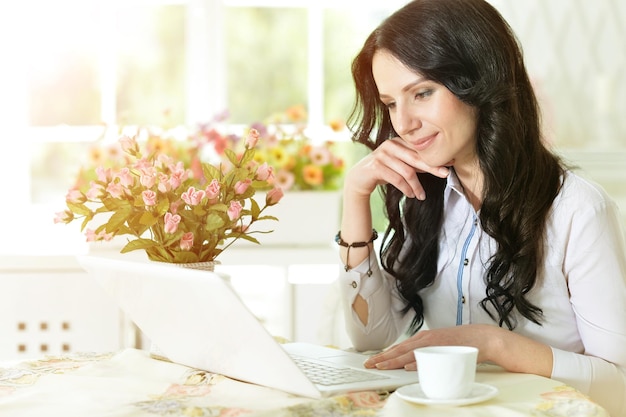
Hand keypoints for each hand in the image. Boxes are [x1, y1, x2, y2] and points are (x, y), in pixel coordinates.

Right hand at [346, 137, 449, 199]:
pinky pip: (396, 179)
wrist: (359, 179)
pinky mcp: (376, 166)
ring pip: (407, 171)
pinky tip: (411, 195)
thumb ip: (414, 163)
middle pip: (416, 158)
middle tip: (445, 174)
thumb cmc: (382, 171)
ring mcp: (382, 155)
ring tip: (421, 195)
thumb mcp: (399, 165)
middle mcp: (390, 145)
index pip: (419, 150)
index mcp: (398, 142)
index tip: (449, 163)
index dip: (434, 157)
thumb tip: (436, 166)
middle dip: (432, 167)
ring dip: (416, 186)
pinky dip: (406, 188)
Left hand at [363, 324, 498, 370]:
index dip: (385, 354)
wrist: (481, 337)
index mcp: (422, 338)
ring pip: (409, 353)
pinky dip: (416, 361)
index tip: (372, 360)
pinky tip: (406, 366)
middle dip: (383, 358)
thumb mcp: (437, 345)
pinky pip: (427, 357)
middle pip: (399, 350)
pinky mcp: (443, 349)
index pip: (399, 348)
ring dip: (394, 360)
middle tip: (368, 364)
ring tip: (381, 366)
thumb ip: (425, 352)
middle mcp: (425, 339)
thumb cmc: (459, 343)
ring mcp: (433, 344)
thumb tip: (412, 363)